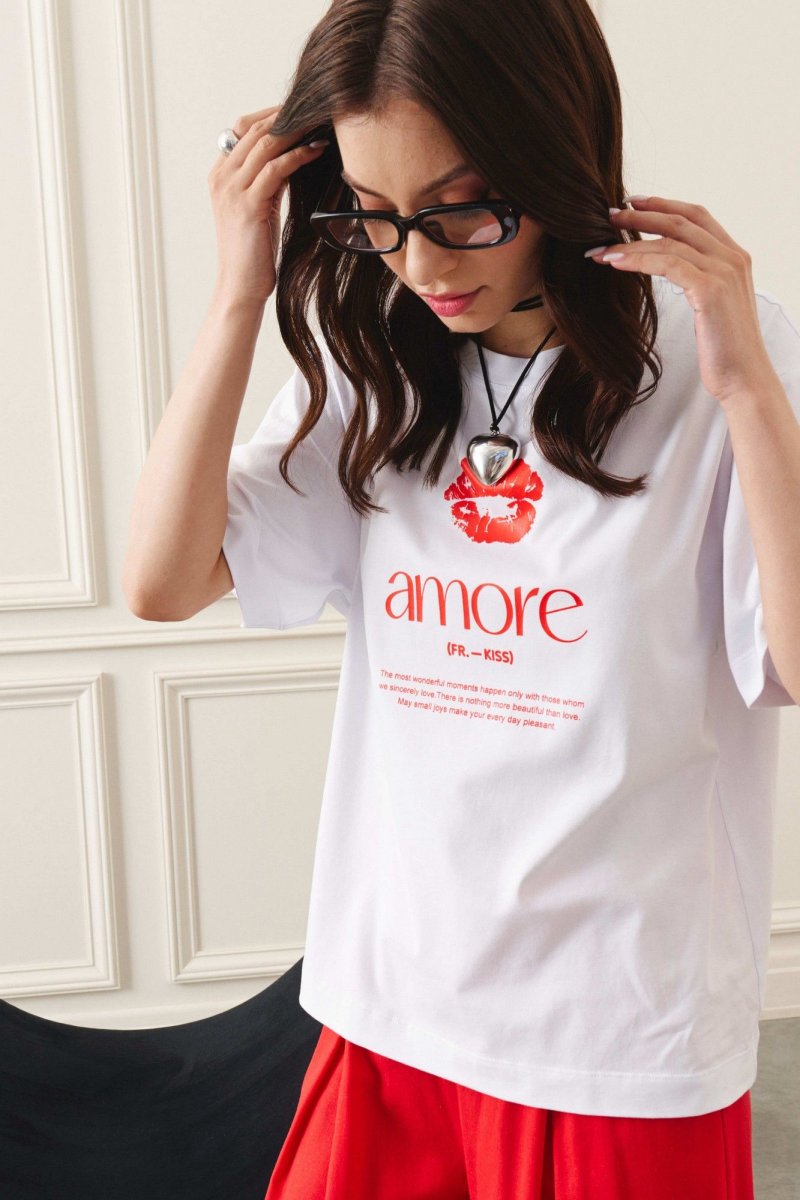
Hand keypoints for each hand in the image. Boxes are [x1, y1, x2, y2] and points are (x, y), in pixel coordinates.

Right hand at [207, 106, 329, 306]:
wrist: (241, 287)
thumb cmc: (254, 252)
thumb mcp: (260, 206)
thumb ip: (268, 179)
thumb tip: (293, 154)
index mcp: (220, 174)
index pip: (244, 128)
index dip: (273, 114)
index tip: (302, 108)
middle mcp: (222, 177)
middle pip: (254, 129)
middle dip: (287, 114)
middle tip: (316, 106)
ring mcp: (232, 190)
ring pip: (265, 143)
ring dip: (296, 129)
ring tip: (320, 122)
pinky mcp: (248, 204)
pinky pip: (275, 168)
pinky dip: (297, 155)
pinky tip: (316, 150)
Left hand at [588, 196, 778, 404]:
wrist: (743, 378)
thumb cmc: (724, 349)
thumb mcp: (712, 305)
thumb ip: (698, 279)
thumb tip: (671, 268)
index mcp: (734, 256)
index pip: (697, 216)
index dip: (664, 204)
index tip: (633, 203)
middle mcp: (732, 258)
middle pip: (681, 221)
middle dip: (642, 214)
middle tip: (610, 214)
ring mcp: (724, 271)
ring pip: (670, 242)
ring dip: (632, 240)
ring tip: (602, 246)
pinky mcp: (710, 290)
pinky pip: (667, 264)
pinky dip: (638, 260)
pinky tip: (615, 262)